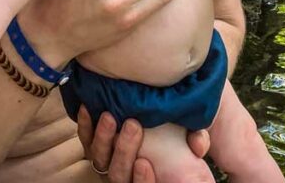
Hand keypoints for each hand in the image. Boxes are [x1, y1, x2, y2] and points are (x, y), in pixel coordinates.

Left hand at [76, 107, 209, 181]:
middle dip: (124, 150)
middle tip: (133, 125)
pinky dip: (86, 126)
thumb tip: (199, 143)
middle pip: (117, 173)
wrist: (151, 125)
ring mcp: (107, 162)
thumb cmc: (176, 141)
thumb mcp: (190, 147)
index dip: (141, 181)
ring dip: (103, 138)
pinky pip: (85, 140)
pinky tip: (88, 109)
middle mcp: (124, 176)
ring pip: (99, 158)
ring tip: (110, 117)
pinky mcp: (95, 146)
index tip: (144, 163)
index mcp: (145, 179)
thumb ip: (195, 143)